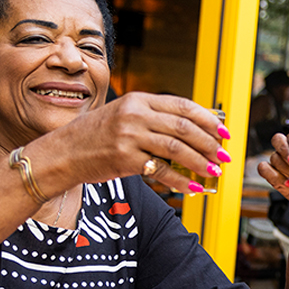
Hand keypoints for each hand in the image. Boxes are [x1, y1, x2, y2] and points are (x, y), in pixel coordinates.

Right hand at [63, 92, 231, 193]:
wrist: (63, 152)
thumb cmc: (95, 137)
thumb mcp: (124, 117)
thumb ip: (153, 119)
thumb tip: (192, 131)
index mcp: (139, 100)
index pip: (183, 106)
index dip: (209, 120)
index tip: (225, 132)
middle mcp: (136, 114)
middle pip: (185, 127)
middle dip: (210, 143)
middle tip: (225, 156)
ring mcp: (130, 136)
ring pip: (177, 148)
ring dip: (201, 162)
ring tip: (215, 172)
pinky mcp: (125, 158)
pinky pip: (162, 171)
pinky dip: (181, 181)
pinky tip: (193, 188)